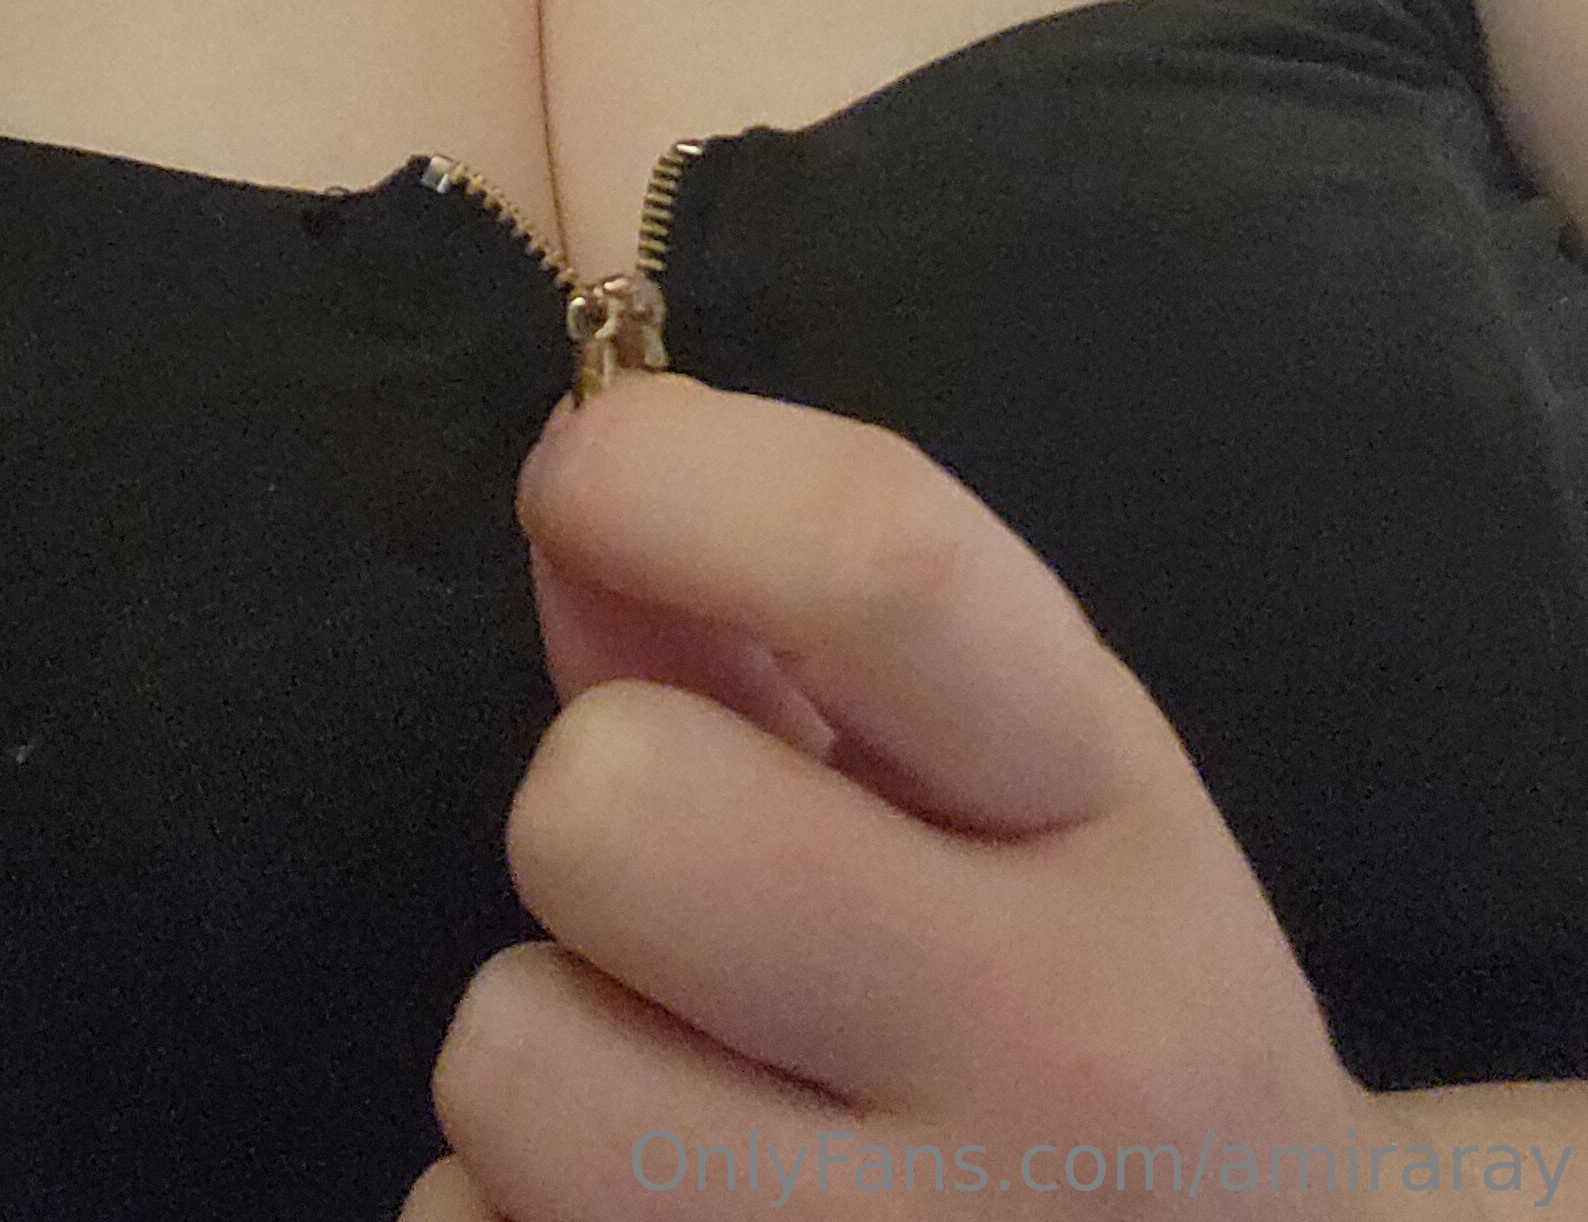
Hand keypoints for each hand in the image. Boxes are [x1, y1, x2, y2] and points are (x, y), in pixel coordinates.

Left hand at [399, 371, 1406, 1219]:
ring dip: (552, 1048)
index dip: (674, 476)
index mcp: (1102, 812)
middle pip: (611, 815)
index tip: (578, 468)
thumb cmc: (1095, 996)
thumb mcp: (1012, 778)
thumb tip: (574, 498)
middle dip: (593, 811)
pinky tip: (673, 1216)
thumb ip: (777, 629)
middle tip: (683, 883)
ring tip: (687, 1079)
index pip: (876, 567)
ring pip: (512, 1066)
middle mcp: (1048, 1048)